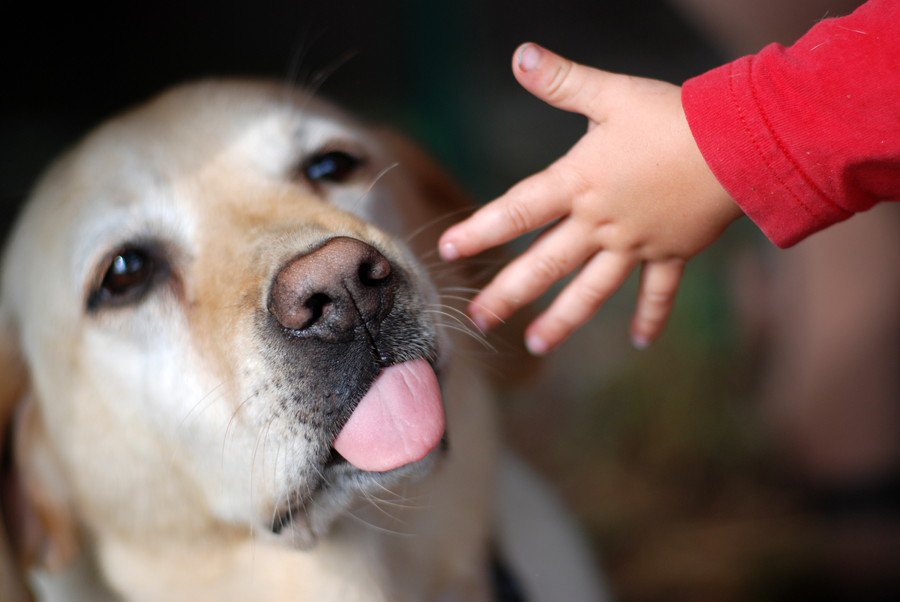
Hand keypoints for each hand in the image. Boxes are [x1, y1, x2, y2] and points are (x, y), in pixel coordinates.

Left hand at [439, 43, 742, 353]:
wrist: (739, 143)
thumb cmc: (673, 116)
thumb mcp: (611, 94)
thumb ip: (562, 81)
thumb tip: (519, 56)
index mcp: (579, 183)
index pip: (517, 211)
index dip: (480, 230)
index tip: (447, 250)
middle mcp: (600, 222)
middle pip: (545, 264)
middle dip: (508, 294)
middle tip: (477, 319)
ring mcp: (635, 244)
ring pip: (592, 290)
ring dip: (563, 320)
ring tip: (536, 345)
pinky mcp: (672, 253)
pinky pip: (658, 292)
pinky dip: (650, 316)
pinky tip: (638, 342)